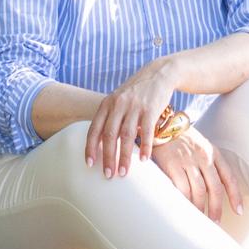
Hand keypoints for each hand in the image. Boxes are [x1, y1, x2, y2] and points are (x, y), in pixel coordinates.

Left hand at [85, 57, 182, 178]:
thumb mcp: (118, 100)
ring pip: (126, 136)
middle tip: (108, 174)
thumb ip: (110, 117)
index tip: (90, 164)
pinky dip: (144, 147)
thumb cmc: (136, 91)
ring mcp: (134, 106)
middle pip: (109, 135)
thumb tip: (100, 143)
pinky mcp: (150, 109)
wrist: (158, 74)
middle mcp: (118, 105)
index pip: (94, 129)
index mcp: (107, 104)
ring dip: (124, 157)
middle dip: (107, 157)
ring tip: (123, 172)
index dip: (90, 148)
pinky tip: (144, 160)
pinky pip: (146, 131)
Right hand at [149, 128, 244, 225]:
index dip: (235, 196)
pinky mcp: (172, 165)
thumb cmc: (184, 140)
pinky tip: (184, 208)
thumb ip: (211, 165)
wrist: (163, 126)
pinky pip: (181, 188)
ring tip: (199, 218)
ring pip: (198, 191)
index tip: (238, 211)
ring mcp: (188, 161)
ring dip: (199, 208)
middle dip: (216, 208)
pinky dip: (184, 201)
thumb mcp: (203, 147)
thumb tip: (214, 191)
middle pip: (214, 188)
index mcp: (214, 153)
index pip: (229, 177)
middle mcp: (203, 157)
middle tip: (215, 221)